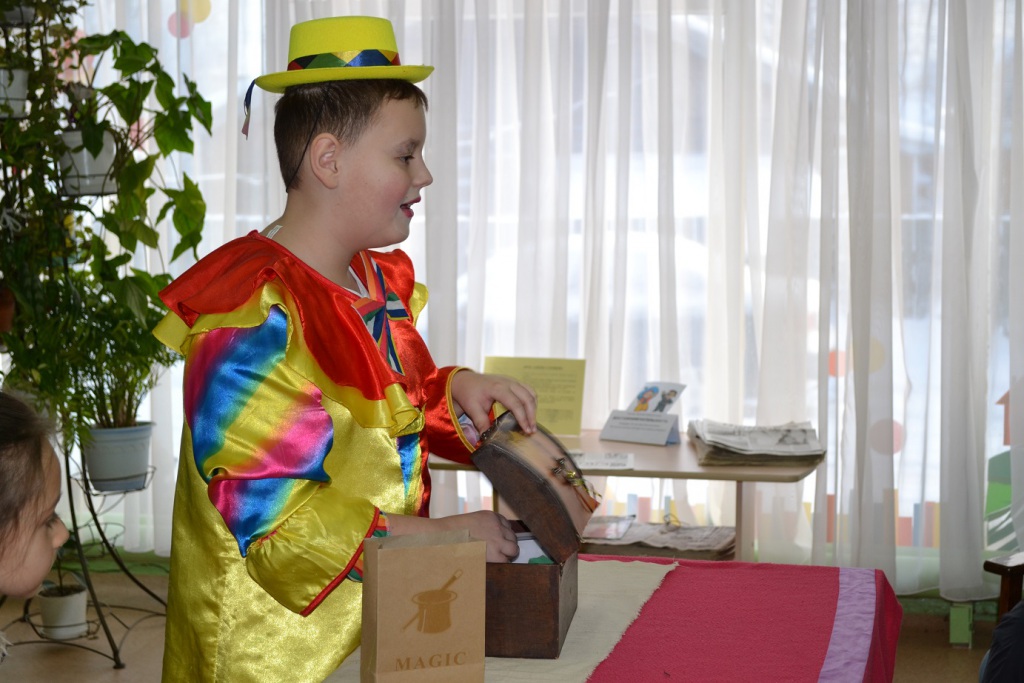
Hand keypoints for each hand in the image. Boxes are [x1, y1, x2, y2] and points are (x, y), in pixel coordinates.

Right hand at [386, 510, 519, 562]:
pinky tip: (493, 563)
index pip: (507, 525)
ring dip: (508, 554)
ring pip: (514, 549)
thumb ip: (484, 528)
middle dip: (508, 544)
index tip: (499, 541)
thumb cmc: (453, 532)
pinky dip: (502, 562)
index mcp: (491, 516)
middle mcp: (498, 526)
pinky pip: (506, 559)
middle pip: (513, 537)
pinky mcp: (495, 553)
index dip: (504, 534)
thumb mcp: (472, 522)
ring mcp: (498, 539)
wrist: (445, 537)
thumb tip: (490, 539)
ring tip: (498, 558)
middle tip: (499, 551)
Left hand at [451, 370, 537, 434]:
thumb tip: (488, 438)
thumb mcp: (472, 408)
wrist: (465, 380)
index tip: (526, 430)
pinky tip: (528, 413)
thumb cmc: (469, 393)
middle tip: (531, 431)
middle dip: (531, 415)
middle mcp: (508, 382)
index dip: (522, 418)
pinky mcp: (514, 382)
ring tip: (531, 424)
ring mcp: (512, 380)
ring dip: (533, 408)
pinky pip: (528, 390)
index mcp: (497, 388)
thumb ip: (481, 422)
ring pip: (531, 393)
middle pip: (527, 398)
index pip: (515, 404)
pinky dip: (531, 402)